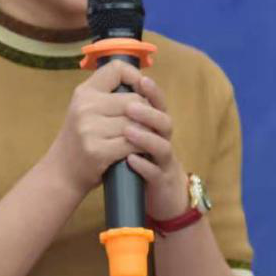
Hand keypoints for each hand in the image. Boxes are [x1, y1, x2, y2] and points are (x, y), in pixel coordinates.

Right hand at [43, 60, 152, 198]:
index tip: (140, 91)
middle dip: (146, 112)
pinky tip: (137, 152)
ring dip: (146, 132)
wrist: (62, 172)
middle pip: (135, 99)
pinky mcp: (98, 150)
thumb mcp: (86, 110)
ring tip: (143, 138)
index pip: (117, 69)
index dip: (135, 77)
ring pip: (137, 122)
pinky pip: (133, 143)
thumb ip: (108, 95)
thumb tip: (144, 82)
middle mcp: (85, 107)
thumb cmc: (81, 140)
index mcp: (84, 92)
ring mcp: (90, 129)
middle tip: (145, 124)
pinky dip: (140, 149)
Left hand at [122, 75, 189, 220]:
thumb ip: (129, 115)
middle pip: (164, 121)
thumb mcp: (137, 135)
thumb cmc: (142, 159)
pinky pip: (155, 173)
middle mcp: (164, 141)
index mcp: (157, 126)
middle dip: (148, 112)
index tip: (141, 79)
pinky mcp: (161, 182)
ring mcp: (164, 162)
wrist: (160, 195)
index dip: (152, 91)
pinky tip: (131, 160)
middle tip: (130, 107)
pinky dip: (144, 166)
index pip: (158, 103)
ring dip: (146, 137)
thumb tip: (112, 87)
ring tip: (128, 132)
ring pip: (162, 146)